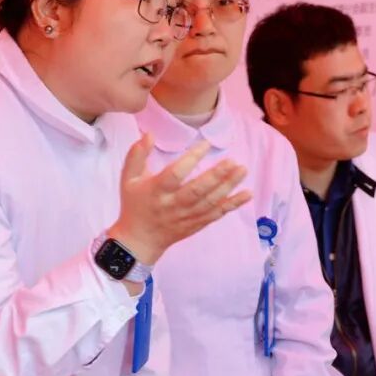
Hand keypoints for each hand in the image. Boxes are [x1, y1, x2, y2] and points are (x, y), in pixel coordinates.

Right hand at [108, 135, 250, 265]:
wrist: (140, 240)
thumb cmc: (135, 204)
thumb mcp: (128, 179)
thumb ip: (137, 155)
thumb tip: (149, 134)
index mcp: (156, 191)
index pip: (175, 174)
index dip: (191, 159)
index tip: (206, 144)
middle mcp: (173, 205)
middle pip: (197, 191)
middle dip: (216, 176)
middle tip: (233, 161)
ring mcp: (187, 216)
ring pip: (210, 202)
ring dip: (228, 187)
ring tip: (242, 170)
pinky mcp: (197, 224)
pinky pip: (217, 214)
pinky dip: (233, 205)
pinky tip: (247, 194)